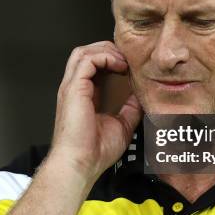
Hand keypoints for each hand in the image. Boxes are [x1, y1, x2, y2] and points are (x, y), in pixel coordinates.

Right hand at [49, 41, 142, 186]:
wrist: (81, 164)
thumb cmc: (95, 151)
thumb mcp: (122, 124)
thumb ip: (130, 108)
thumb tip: (142, 96)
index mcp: (83, 95)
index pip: (94, 66)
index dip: (112, 60)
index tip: (131, 66)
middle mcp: (75, 88)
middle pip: (86, 53)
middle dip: (108, 50)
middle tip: (128, 58)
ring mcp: (72, 87)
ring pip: (83, 52)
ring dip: (106, 51)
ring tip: (124, 60)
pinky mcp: (73, 88)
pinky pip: (86, 59)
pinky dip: (104, 56)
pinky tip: (120, 66)